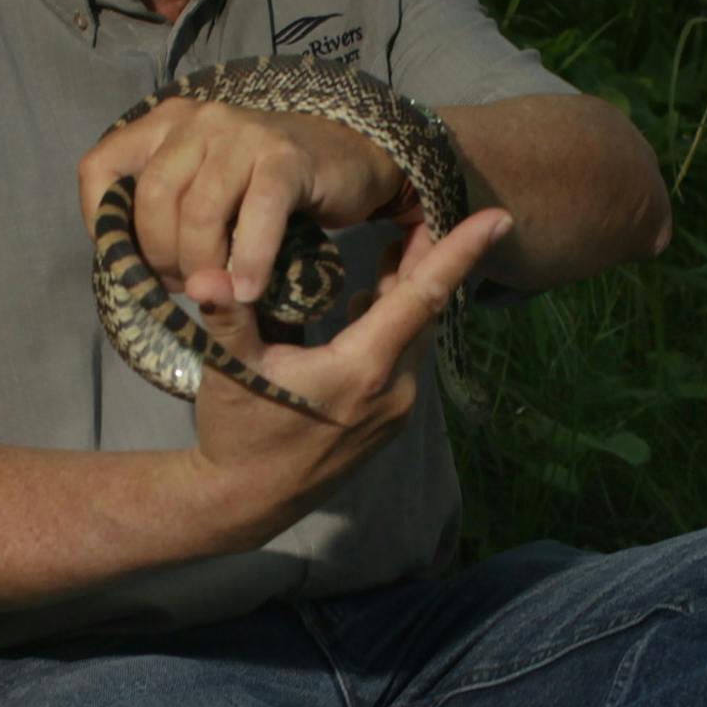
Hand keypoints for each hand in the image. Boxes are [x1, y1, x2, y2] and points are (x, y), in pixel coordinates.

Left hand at [78, 99, 407, 304]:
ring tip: (218, 292)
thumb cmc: (268, 186)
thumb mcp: (208, 189)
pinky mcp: (286, 159)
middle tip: (185, 285)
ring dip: (203, 265)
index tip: (132, 260)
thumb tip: (138, 272)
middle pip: (151, 198)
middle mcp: (200, 119)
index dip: (103, 224)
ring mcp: (244, 134)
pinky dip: (249, 261)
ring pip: (198, 212)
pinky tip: (249, 290)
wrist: (351, 159)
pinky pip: (256, 216)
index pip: (100, 168)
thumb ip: (168, 214)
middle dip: (160, 256)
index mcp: (167, 123)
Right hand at [183, 207, 510, 515]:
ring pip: (415, 332)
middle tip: (434, 205)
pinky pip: (404, 354)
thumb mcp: (229, 371)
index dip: (460, 252)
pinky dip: (397, 319)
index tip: (499, 218)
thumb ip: (226, 317)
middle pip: (425, 308)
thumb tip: (207, 275)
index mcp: (362, 369)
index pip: (423, 297)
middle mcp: (393, 388)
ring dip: (411, 288)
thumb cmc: (239, 432)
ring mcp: (396, 406)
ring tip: (406, 238)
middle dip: (434, 256)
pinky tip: (376, 293)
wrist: (247, 501)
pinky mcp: (389, 416)